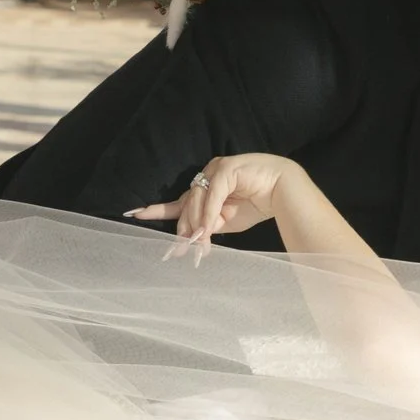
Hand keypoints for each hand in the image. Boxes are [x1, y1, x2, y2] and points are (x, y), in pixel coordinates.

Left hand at [129, 152, 295, 249]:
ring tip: (198, 245)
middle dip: (184, 229)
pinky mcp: (227, 168)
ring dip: (198, 225)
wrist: (285, 194)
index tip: (135, 214)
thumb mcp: (227, 223)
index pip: (179, 201)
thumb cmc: (257, 206)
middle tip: (180, 251)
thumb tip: (190, 239)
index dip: (158, 209)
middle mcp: (207, 175)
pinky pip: (212, 194)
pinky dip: (210, 213)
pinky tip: (210, 227)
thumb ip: (208, 226)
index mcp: (206, 188)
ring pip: (197, 199)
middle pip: (187, 204)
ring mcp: (216, 168)